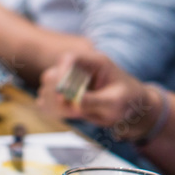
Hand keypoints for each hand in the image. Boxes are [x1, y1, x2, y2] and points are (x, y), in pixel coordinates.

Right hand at [38, 52, 161, 139]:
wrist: (128, 109)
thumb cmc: (126, 100)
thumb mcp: (115, 102)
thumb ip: (95, 100)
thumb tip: (74, 101)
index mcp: (94, 63)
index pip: (69, 59)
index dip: (61, 72)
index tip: (62, 92)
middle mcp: (78, 71)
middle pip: (52, 75)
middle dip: (57, 95)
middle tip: (71, 109)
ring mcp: (68, 84)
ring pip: (47, 90)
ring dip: (55, 105)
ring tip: (76, 114)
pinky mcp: (63, 97)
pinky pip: (46, 102)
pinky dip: (50, 110)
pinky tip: (67, 115)